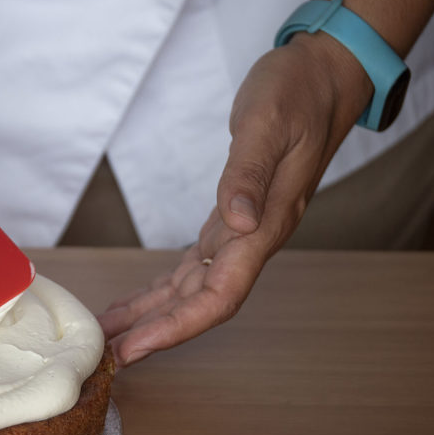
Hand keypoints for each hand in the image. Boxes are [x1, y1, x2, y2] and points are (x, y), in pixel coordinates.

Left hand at [99, 32, 372, 365]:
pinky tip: (137, 303)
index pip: (220, 295)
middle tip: (108, 357)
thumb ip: (250, 175)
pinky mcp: (230, 219)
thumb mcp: (269, 124)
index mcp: (264, 225)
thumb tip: (239, 222)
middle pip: (201, 304)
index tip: (139, 347)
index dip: (179, 326)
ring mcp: (242, 232)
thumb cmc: (299, 94)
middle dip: (156, 333)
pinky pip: (192, 267)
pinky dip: (161, 289)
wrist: (325, 76)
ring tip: (109, 338)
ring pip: (192, 290)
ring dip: (152, 317)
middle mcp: (253, 238)